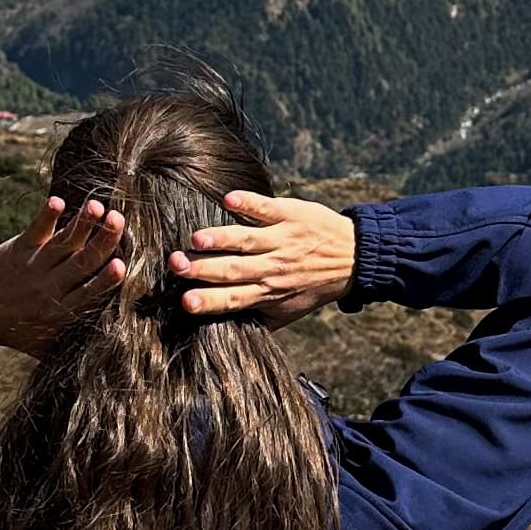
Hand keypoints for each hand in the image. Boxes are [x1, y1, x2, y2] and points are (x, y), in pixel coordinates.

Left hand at [0, 194, 125, 353]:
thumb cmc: (18, 329)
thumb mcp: (47, 345)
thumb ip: (77, 343)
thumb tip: (114, 349)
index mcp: (61, 311)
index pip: (88, 292)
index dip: (106, 279)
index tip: (121, 265)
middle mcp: (49, 287)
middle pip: (82, 262)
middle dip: (103, 241)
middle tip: (119, 221)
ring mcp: (34, 266)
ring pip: (63, 243)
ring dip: (82, 224)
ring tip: (98, 206)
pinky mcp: (19, 249)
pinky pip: (35, 231)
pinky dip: (47, 216)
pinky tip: (58, 201)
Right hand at [169, 189, 357, 325]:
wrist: (354, 258)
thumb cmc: (315, 286)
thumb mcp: (290, 310)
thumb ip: (260, 319)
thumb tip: (223, 329)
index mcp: (269, 293)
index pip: (234, 299)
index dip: (210, 301)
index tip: (186, 301)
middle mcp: (274, 269)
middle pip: (234, 270)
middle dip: (203, 269)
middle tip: (176, 265)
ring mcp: (282, 240)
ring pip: (247, 241)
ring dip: (221, 239)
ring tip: (197, 239)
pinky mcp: (291, 215)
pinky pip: (267, 209)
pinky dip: (249, 203)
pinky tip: (228, 200)